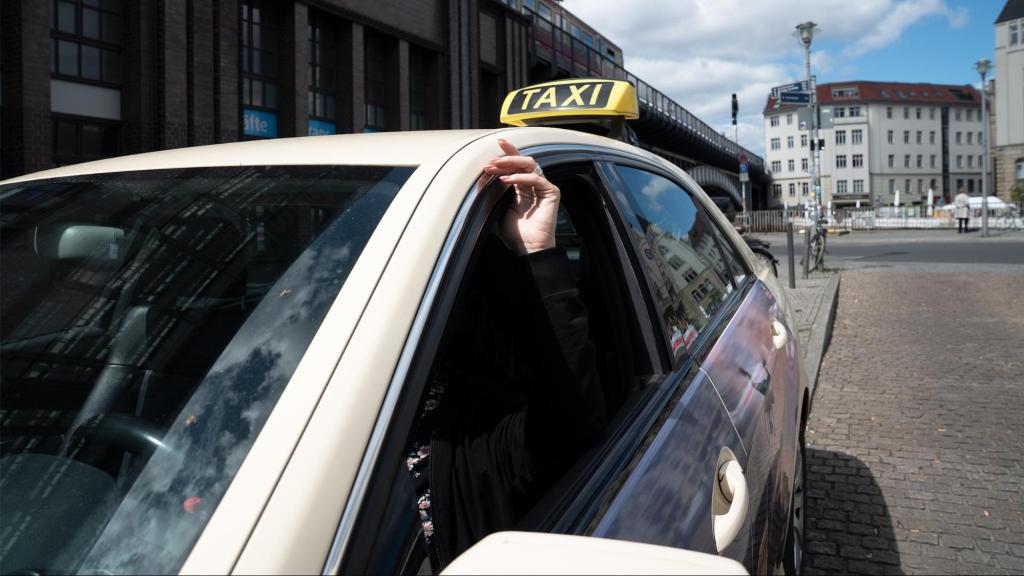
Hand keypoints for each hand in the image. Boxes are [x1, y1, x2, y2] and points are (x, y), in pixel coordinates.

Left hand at [483, 139, 559, 254]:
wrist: (528, 247)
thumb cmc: (515, 231)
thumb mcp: (498, 206)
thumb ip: (493, 189)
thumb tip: (484, 172)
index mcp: (522, 186)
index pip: (516, 165)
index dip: (507, 153)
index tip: (496, 144)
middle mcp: (533, 184)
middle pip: (523, 161)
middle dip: (507, 155)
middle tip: (493, 156)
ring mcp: (543, 187)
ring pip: (530, 165)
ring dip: (511, 163)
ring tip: (496, 166)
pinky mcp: (551, 193)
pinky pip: (536, 178)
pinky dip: (520, 177)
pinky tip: (506, 180)